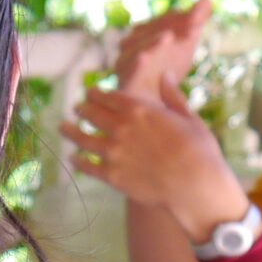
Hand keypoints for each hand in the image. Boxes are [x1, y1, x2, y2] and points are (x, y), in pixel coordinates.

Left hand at [63, 78, 248, 242]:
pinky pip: (86, 165)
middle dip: (82, 109)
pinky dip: (77, 160)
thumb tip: (165, 75)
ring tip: (63, 127)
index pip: (107, 96)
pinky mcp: (110, 175)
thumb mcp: (188, 117)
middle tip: (77, 109)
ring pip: (81, 138)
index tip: (90, 93)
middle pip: (90, 113)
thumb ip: (172, 96)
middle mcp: (121, 128)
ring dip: (70, 131)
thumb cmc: (199, 151)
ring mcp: (113, 152)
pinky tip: (73, 157)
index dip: (95, 93)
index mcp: (139, 109)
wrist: (194, 186)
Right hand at [112, 0, 213, 97]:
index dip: (181, 18)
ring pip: (136, 48)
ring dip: (152, 42)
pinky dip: (134, 63)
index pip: (165, 20)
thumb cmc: (169, 67)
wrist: (158, 101)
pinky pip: (127, 71)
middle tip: (193, 27)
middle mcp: (132, 43)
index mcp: (147, 31)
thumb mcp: (185, 42)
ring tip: (168, 37)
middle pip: (149, 31)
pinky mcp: (123, 81)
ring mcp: (125, 62)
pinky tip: (144, 58)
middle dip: (171, 28)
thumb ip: (194, 19)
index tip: (199, 18)